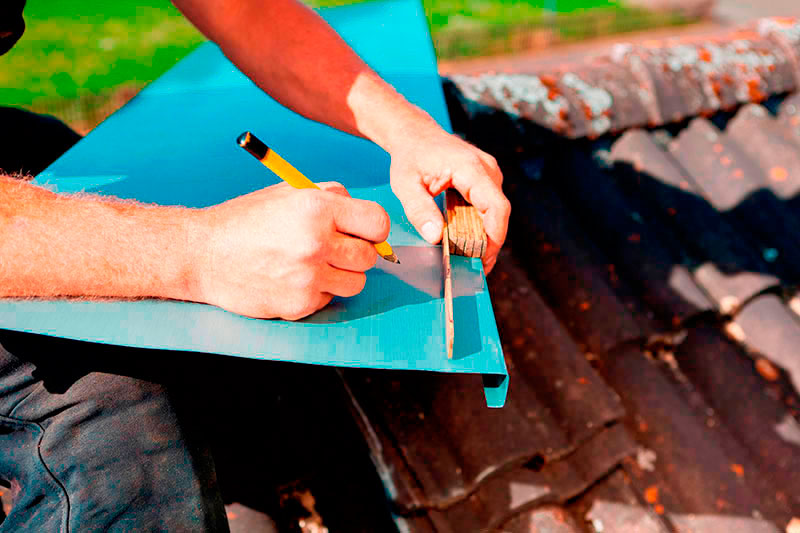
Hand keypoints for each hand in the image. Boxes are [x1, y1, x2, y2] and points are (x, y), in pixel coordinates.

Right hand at [192, 182, 388, 319]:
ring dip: (341, 275)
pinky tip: (292, 278)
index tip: (364, 232)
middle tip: (332, 248)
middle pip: (369, 257)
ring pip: (356, 283)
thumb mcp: (290, 192)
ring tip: (312, 264)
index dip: (374, 229)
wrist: (203, 254)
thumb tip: (374, 224)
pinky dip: (318, 291)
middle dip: (356, 253)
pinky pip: (329, 299)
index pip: (378, 223)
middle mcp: (316, 242)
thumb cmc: (248, 220)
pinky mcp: (299, 303)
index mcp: (317, 207)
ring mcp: (308, 276)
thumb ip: (334, 199)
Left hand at [388, 122, 509, 273]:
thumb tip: (436, 237)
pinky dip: (481, 226)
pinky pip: (490, 207)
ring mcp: (489, 173)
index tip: (482, 259)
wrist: (414, 133)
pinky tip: (468, 242)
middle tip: (473, 268)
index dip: (494, 237)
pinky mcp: (486, 179)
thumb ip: (419, 210)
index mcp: (470, 168)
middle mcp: (487, 169)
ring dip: (486, 236)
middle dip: (490, 243)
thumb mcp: (405, 184)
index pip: (496, 206)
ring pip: (497, 212)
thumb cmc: (409, 156)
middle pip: (499, 213)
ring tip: (470, 258)